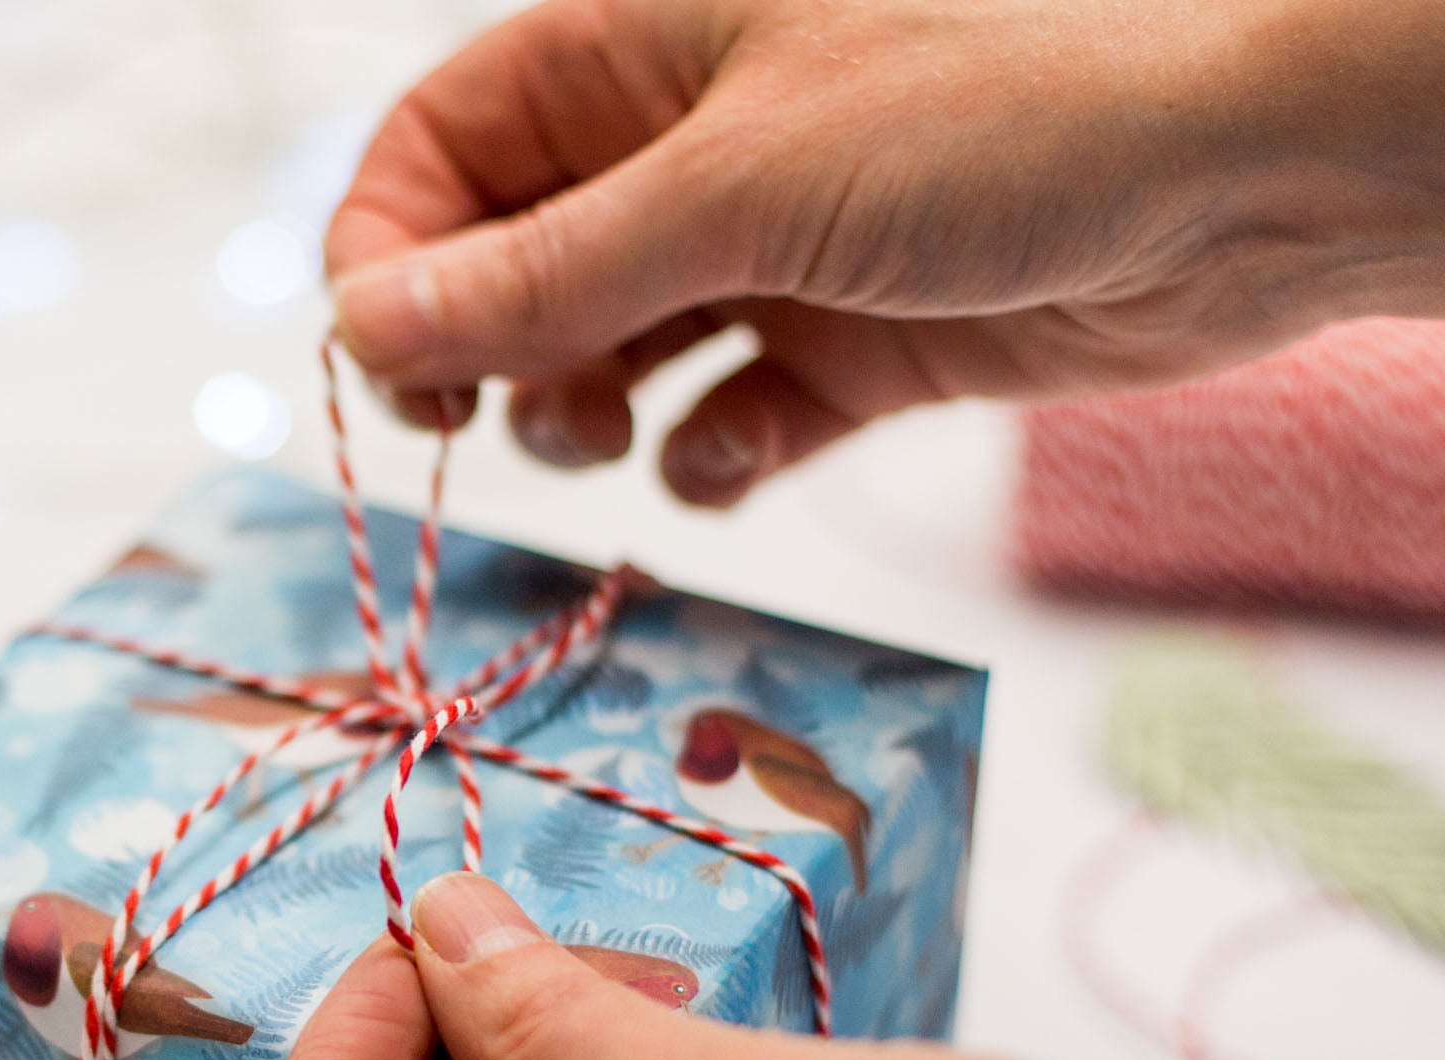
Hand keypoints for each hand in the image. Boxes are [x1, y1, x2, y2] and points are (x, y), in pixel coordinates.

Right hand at [327, 0, 1444, 502]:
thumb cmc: (1012, 98)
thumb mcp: (742, 184)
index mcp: (643, 44)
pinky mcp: (849, 344)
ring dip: (590, 411)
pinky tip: (744, 452)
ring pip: (613, 353)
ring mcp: (773, 249)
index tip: (388, 361)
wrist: (1253, 173)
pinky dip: (715, 454)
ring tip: (625, 427)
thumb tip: (366, 325)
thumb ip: (546, 274)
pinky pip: (728, 418)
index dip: (395, 251)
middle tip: (495, 418)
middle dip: (491, 351)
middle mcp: (695, 146)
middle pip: (516, 263)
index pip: (448, 148)